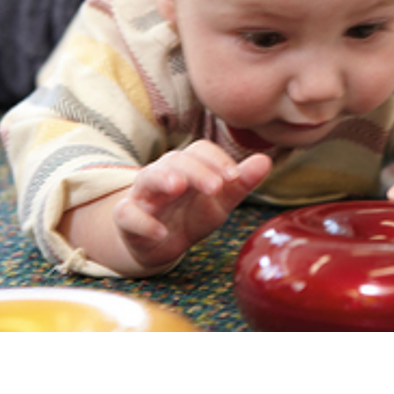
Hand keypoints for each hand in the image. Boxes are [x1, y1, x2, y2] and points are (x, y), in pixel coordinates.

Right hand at [114, 141, 272, 272]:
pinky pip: (128, 213)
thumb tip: (266, 160)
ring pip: (147, 177)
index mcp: (188, 165)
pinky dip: (143, 221)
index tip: (234, 176)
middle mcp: (163, 173)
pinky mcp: (126, 217)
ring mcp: (143, 194)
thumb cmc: (191, 215)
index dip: (217, 159)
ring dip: (163, 179)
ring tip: (179, 187)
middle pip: (176, 160)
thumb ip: (240, 183)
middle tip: (216, 186)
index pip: (199, 150)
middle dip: (197, 170)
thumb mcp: (219, 202)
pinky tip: (161, 231)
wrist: (161, 244)